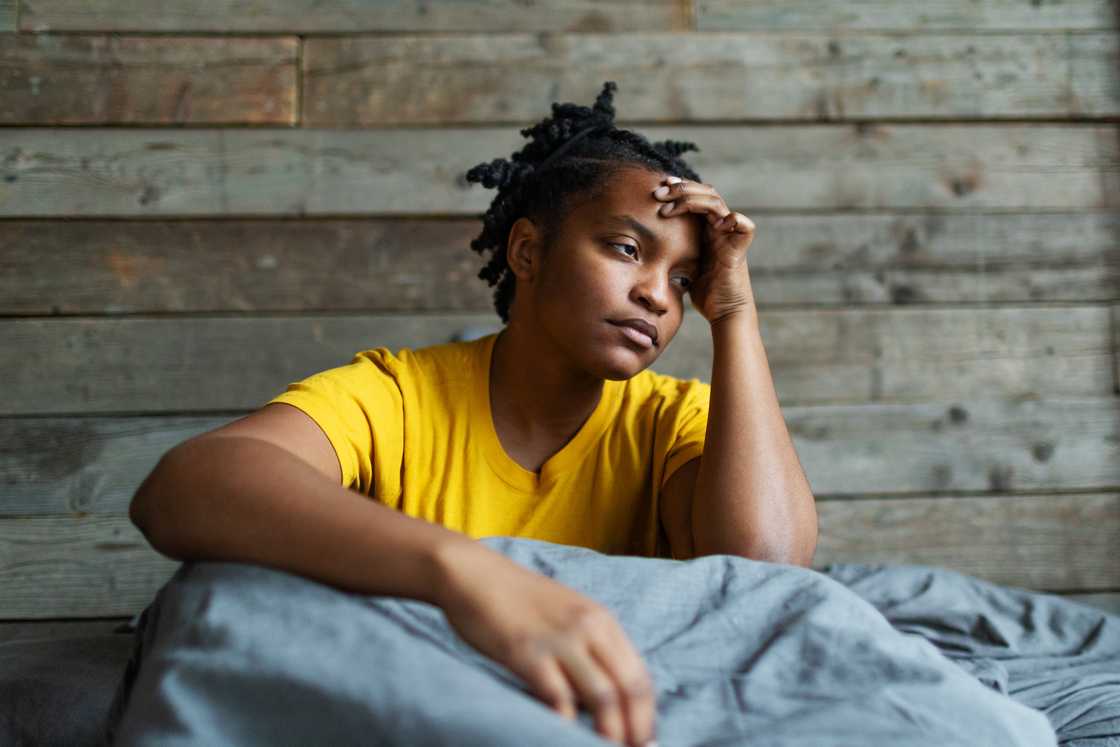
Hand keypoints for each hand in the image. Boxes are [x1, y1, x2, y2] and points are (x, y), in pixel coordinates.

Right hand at [433, 541, 656, 746]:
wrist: (474, 574)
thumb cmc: (517, 600)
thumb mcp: (567, 615)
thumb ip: (589, 648)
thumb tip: (605, 698)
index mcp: (602, 621)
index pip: (640, 676)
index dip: (647, 715)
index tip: (643, 741)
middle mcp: (588, 628)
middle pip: (629, 688)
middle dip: (635, 729)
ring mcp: (559, 640)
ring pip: (602, 696)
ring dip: (608, 732)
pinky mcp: (527, 652)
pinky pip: (557, 696)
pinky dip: (566, 722)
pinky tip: (563, 734)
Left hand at [651, 175, 756, 323]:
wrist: (723, 311)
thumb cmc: (702, 291)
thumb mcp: (679, 263)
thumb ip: (670, 249)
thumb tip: (641, 243)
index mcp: (705, 226)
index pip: (695, 195)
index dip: (679, 188)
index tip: (659, 188)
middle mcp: (719, 226)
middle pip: (705, 192)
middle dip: (681, 189)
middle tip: (659, 193)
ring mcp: (730, 235)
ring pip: (716, 203)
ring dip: (692, 200)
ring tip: (668, 208)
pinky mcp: (740, 248)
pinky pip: (745, 226)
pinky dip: (734, 220)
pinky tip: (718, 222)